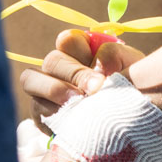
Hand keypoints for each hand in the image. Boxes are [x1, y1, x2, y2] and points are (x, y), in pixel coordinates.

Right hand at [20, 29, 144, 132]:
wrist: (124, 121)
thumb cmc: (127, 87)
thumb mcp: (131, 67)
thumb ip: (116, 56)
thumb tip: (98, 62)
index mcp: (79, 49)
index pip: (67, 39)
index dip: (79, 50)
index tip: (100, 70)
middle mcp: (59, 65)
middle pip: (52, 59)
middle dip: (74, 74)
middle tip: (95, 89)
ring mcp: (45, 87)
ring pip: (30, 79)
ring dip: (53, 89)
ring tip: (77, 101)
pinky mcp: (41, 112)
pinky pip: (35, 107)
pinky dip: (52, 112)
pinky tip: (71, 119)